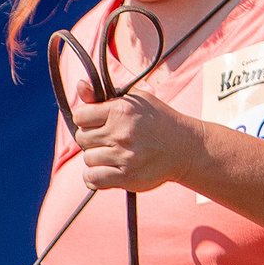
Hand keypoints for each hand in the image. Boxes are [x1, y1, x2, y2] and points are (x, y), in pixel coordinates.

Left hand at [70, 89, 204, 194]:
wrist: (185, 148)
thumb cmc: (156, 121)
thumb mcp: (134, 100)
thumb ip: (102, 97)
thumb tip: (79, 86)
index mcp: (121, 110)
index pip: (81, 116)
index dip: (86, 120)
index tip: (97, 123)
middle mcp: (121, 133)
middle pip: (82, 138)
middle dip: (92, 139)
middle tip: (108, 139)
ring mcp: (124, 156)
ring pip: (88, 159)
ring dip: (97, 158)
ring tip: (113, 154)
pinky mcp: (127, 177)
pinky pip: (92, 179)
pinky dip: (94, 177)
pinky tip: (105, 170)